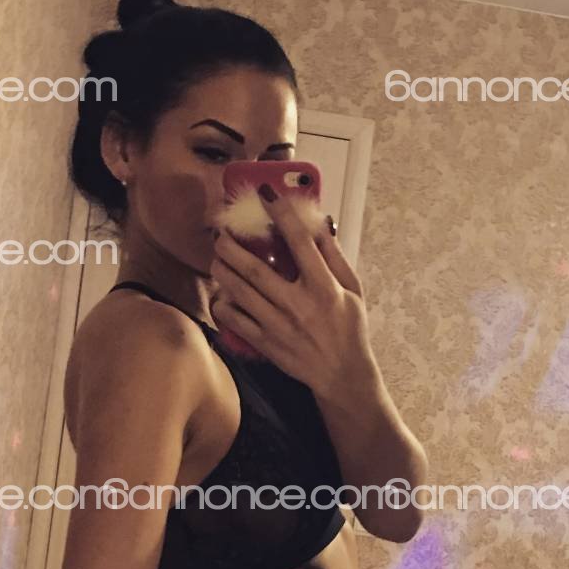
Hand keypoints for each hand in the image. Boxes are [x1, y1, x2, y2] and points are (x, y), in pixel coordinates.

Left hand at [209, 186, 378, 399]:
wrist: (342, 374)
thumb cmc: (350, 328)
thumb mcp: (353, 289)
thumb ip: (334, 256)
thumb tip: (318, 223)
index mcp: (323, 287)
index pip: (299, 242)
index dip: (281, 213)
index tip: (266, 193)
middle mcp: (298, 305)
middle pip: (255, 269)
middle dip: (232, 247)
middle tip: (222, 234)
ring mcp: (279, 326)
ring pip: (240, 293)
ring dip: (222, 271)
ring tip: (216, 258)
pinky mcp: (266, 344)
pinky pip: (235, 321)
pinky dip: (223, 305)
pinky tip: (221, 294)